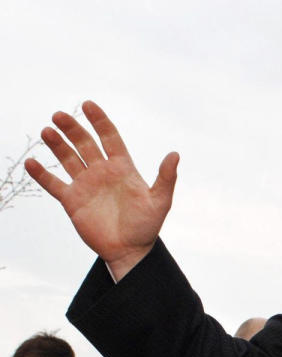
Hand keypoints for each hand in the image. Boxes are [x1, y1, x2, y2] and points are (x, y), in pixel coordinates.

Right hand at [24, 101, 178, 280]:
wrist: (129, 252)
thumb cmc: (146, 228)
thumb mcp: (160, 202)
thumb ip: (166, 178)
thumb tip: (175, 154)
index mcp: (122, 168)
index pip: (109, 137)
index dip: (99, 120)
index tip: (89, 105)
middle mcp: (102, 172)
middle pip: (84, 143)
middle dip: (72, 128)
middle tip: (59, 116)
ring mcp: (86, 185)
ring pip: (68, 158)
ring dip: (57, 145)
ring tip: (47, 131)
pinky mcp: (73, 200)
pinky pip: (53, 184)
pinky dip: (42, 174)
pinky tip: (32, 163)